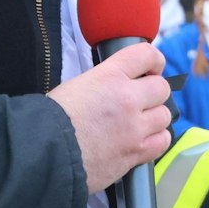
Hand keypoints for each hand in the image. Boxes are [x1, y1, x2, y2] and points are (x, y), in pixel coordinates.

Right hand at [48, 43, 172, 192]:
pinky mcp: (136, 152)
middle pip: (161, 88)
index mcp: (110, 76)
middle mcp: (128, 99)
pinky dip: (156, 139)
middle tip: (141, 100)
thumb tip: (116, 87)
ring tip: (139, 122)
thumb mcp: (76, 86)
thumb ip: (104, 83)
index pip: (146, 55)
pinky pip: (162, 141)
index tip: (152, 67)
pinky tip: (144, 139)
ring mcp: (135, 127)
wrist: (44, 151)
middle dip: (153, 93)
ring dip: (154, 117)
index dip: (153, 60)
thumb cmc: (51, 120)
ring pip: (164, 115)